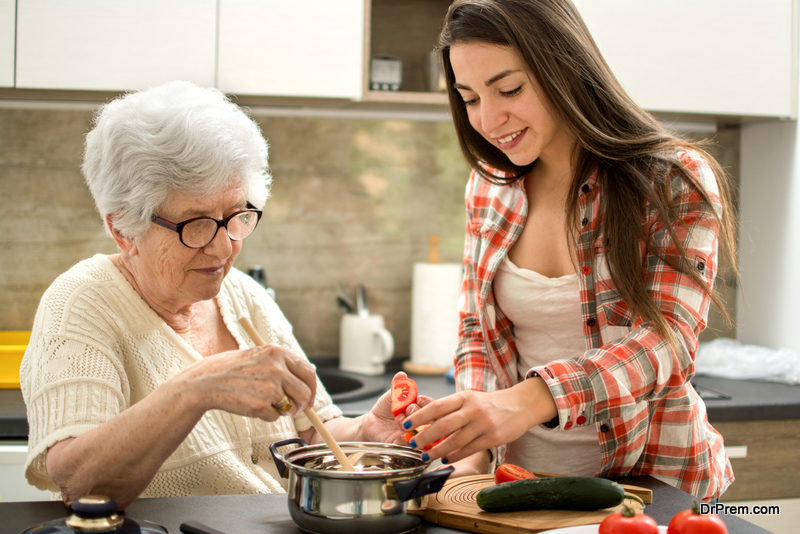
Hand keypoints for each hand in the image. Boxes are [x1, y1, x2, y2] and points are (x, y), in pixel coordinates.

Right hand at [178, 344, 317, 420]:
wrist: (207, 381)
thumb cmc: (233, 369)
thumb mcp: (260, 355)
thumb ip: (282, 365)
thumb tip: (307, 382)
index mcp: (277, 352)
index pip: (308, 372)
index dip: (312, 388)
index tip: (309, 398)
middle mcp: (276, 368)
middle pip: (304, 393)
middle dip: (301, 405)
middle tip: (292, 409)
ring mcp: (269, 387)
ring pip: (290, 407)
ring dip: (282, 410)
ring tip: (263, 402)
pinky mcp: (260, 405)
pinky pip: (274, 417)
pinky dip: (266, 416)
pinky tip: (251, 405)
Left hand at [356, 372, 434, 443]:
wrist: (371, 422)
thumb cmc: (385, 409)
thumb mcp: (392, 395)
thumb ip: (399, 385)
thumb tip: (402, 375)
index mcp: (421, 410)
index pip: (433, 407)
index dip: (426, 403)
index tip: (416, 399)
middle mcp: (420, 424)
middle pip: (430, 420)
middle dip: (417, 412)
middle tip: (407, 408)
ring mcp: (414, 435)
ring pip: (421, 432)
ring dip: (411, 424)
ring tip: (400, 419)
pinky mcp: (404, 446)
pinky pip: (410, 443)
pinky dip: (405, 436)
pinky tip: (399, 429)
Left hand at [402, 377, 556, 462]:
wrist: (519, 406)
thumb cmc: (488, 403)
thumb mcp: (469, 398)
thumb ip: (449, 406)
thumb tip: (421, 408)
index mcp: (464, 396)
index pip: (436, 406)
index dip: (419, 416)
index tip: (404, 424)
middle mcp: (472, 409)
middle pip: (443, 425)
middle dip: (424, 436)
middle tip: (412, 444)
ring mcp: (483, 424)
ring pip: (455, 441)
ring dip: (438, 451)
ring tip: (425, 456)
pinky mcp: (493, 438)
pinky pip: (469, 449)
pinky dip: (455, 456)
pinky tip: (445, 459)